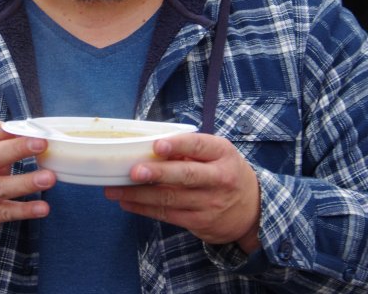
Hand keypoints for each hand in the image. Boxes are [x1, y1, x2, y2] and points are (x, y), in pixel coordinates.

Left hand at [104, 133, 260, 252]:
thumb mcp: (218, 153)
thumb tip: (149, 145)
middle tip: (134, 172)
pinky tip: (127, 203)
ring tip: (114, 189)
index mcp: (222, 153)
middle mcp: (218, 178)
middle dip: (157, 174)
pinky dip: (144, 209)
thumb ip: (191, 149)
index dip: (177, 146)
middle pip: (185, 176)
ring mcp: (210, 203)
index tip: (157, 146)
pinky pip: (168, 215)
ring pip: (170, 198)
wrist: (253, 209)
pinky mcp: (200, 222)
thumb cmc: (226, 172)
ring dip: (139, 195)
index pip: (199, 146)